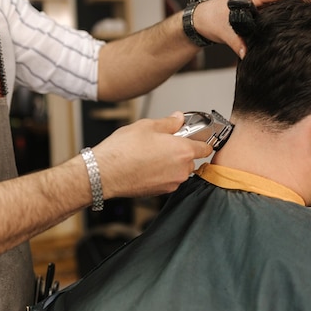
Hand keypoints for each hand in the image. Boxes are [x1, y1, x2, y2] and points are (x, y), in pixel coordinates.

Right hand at [92, 112, 213, 198]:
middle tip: (163, 143)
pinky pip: (167, 180)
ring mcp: (171, 183)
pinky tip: (144, 165)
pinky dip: (160, 174)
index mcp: (183, 151)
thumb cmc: (123, 150)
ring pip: (178, 170)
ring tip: (150, 155)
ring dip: (170, 163)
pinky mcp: (160, 192)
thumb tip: (178, 119)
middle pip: (190, 159)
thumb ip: (168, 123)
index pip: (206, 147)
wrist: (104, 173)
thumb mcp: (147, 126)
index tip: (194, 136)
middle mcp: (181, 170)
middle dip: (180, 151)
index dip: (200, 140)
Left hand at [194, 0, 297, 57]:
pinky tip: (286, 25)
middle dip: (297, 4)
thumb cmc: (210, 19)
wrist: (200, 18)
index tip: (310, 2)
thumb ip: (238, 43)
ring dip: (288, 10)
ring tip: (303, 21)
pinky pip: (271, 9)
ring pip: (277, 3)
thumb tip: (247, 55)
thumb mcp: (225, 32)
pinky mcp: (254, 7)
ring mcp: (255, 0)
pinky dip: (279, 15)